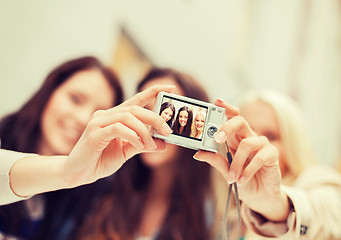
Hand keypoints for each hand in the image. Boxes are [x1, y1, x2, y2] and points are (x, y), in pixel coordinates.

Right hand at [62, 85, 174, 186]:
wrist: (78, 173)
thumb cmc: (100, 160)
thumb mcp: (127, 151)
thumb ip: (143, 145)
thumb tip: (165, 144)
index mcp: (115, 116)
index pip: (137, 99)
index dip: (154, 91)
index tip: (171, 86)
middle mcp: (106, 114)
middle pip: (136, 108)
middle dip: (155, 118)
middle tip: (167, 130)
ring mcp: (98, 122)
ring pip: (128, 117)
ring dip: (144, 131)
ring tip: (152, 145)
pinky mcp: (94, 133)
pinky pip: (118, 128)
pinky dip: (132, 136)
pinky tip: (138, 144)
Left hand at [193, 99, 289, 221]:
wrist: (259, 197)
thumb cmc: (241, 180)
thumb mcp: (225, 171)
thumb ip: (214, 160)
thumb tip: (197, 153)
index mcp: (236, 138)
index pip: (232, 117)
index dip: (226, 108)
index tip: (217, 102)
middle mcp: (249, 137)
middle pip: (240, 121)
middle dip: (227, 126)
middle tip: (217, 139)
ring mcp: (262, 145)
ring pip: (247, 143)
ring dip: (237, 163)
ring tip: (232, 178)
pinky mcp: (272, 155)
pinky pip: (259, 157)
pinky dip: (248, 170)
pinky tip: (242, 179)